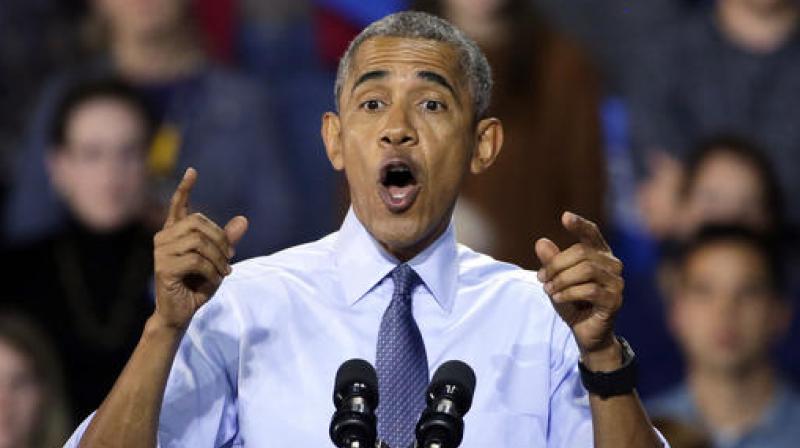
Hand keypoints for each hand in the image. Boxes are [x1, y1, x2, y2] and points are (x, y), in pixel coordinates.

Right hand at [152, 168, 247, 330]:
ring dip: (218, 258)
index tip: (193, 171)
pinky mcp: (164, 268)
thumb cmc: (197, 285)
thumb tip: (244, 220)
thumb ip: (227, 241)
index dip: (185, 188)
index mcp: (175, 233)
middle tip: (230, 258)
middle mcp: (164, 238)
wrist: (181, 312)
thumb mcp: (218, 260)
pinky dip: (212, 271)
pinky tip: (215, 280)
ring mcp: (161, 253)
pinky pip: (196, 261)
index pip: (178, 205)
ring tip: (224, 272)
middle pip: (198, 222)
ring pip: (199, 242)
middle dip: (220, 239)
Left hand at [535, 212, 623, 368]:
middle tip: (542, 279)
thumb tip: (541, 242)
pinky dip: (569, 293)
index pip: (592, 234)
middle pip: (582, 252)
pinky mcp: (615, 301)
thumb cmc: (573, 302)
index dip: (580, 224)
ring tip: (549, 290)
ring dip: (561, 280)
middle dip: (557, 264)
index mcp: (600, 255)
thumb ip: (551, 262)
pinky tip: (558, 298)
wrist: (586, 332)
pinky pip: (590, 290)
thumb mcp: (557, 280)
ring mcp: (617, 283)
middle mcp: (613, 265)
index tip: (565, 217)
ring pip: (586, 270)